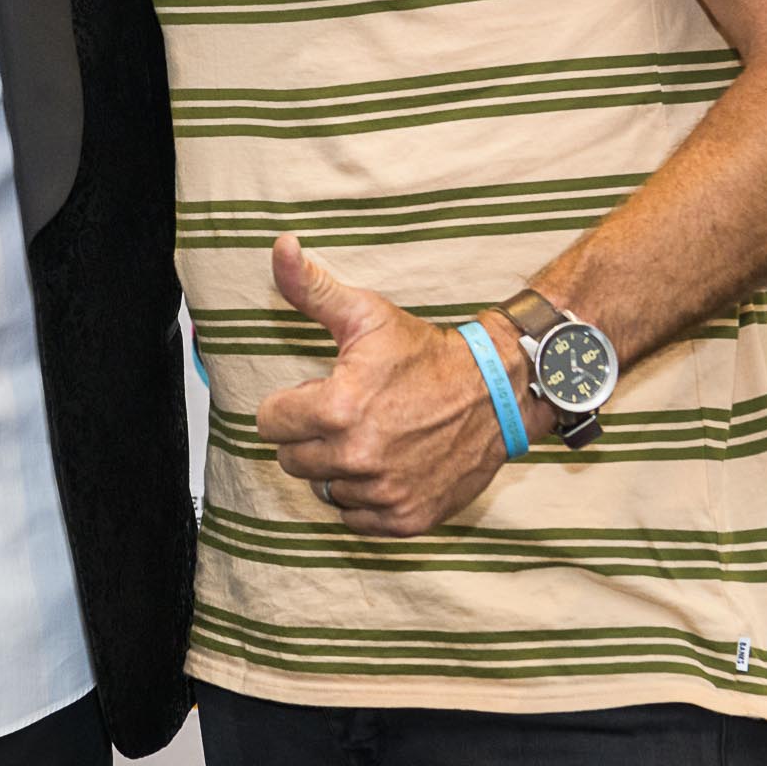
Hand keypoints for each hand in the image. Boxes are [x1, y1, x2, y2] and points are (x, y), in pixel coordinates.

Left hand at [250, 236, 543, 536]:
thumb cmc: (427, 353)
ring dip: (336, 468)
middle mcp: (357, 457)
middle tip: (343, 415)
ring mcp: (383, 492)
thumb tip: (280, 247)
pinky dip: (363, 497)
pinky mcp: (406, 518)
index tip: (314, 394)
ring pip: (322, 489)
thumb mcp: (366, 314)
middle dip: (309, 436)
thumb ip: (311, 287)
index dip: (288, 405)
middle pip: (292, 459)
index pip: (269, 424)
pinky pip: (354, 518)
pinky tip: (383, 466)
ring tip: (367, 438)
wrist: (497, 392)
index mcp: (338, 409)